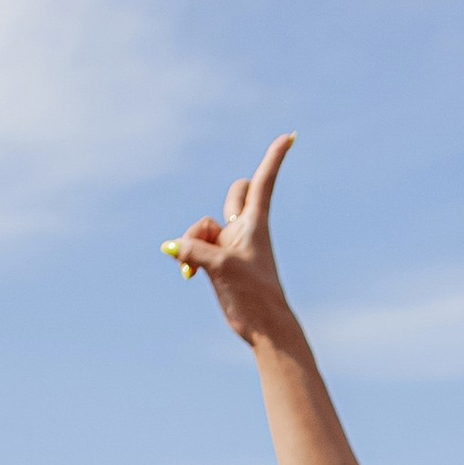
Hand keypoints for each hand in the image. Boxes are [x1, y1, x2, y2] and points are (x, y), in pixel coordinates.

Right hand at [166, 134, 297, 342]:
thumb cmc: (253, 296)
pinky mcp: (220, 262)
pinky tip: (186, 275)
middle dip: (226, 202)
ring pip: (205, 227)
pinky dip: (188, 256)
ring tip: (193, 269)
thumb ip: (193, 249)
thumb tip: (172, 247)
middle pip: (235, 195)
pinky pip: (197, 247)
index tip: (291, 136)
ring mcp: (232, 245)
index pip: (264, 182)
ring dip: (193, 242)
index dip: (275, 157)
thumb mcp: (219, 267)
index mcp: (255, 224)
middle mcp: (245, 230)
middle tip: (227, 230)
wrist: (264, 328)